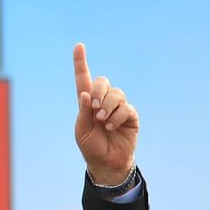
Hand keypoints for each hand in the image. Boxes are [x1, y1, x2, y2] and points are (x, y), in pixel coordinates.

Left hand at [73, 43, 138, 184]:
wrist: (107, 162)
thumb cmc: (91, 146)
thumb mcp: (82, 131)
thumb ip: (83, 112)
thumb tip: (84, 94)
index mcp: (87, 103)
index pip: (83, 79)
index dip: (81, 63)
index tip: (78, 46)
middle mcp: (103, 101)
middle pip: (102, 82)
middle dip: (98, 91)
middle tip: (94, 108)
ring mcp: (118, 107)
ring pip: (116, 94)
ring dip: (107, 106)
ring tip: (103, 121)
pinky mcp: (130, 115)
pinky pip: (126, 108)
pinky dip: (117, 117)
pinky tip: (112, 127)